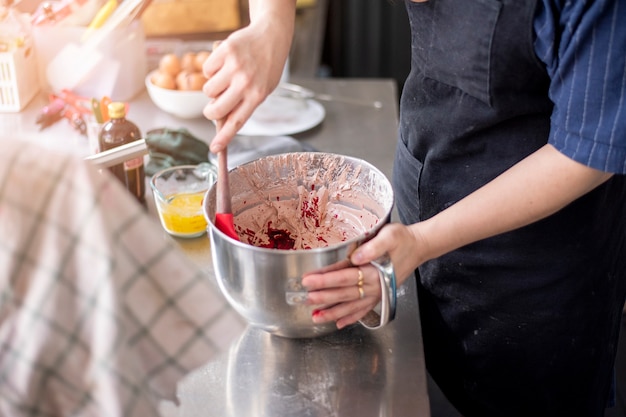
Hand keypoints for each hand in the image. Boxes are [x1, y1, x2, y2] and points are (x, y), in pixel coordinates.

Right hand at [202, 18, 292, 152]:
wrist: (271, 36)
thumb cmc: (266, 67)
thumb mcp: (263, 89)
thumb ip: (243, 104)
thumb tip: (220, 121)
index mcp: (257, 96)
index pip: (237, 122)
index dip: (224, 138)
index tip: (214, 150)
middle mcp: (246, 82)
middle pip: (216, 109)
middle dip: (210, 112)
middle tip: (213, 107)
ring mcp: (235, 66)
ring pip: (208, 90)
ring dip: (212, 88)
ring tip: (226, 78)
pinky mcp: (225, 51)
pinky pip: (206, 69)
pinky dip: (212, 69)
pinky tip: (225, 63)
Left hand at [302, 223, 423, 328]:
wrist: (419, 247)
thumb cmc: (403, 239)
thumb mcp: (390, 236)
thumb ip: (374, 247)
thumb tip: (356, 258)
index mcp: (375, 271)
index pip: (344, 276)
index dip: (325, 279)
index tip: (308, 280)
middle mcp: (376, 286)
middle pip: (345, 294)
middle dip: (324, 297)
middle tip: (305, 299)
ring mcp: (378, 293)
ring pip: (352, 306)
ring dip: (333, 313)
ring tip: (316, 317)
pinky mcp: (380, 295)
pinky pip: (364, 311)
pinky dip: (351, 318)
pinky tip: (339, 323)